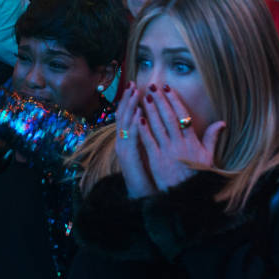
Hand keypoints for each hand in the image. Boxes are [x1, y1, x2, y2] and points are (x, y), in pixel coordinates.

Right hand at [114, 82, 157, 197]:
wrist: (140, 194)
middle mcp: (124, 141)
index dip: (131, 101)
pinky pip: (131, 139)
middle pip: (123, 116)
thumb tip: (154, 123)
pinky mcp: (129, 157)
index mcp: (129, 139)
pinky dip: (134, 125)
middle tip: (133, 84)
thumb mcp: (149, 151)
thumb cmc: (147, 172)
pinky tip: (138, 115)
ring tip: (135, 93)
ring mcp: (124, 149)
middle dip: (128, 99)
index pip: (128, 115)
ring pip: (125, 124)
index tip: (137, 86)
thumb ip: (150, 137)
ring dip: (130, 107)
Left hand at [137, 83, 225, 191]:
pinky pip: (148, 142)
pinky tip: (138, 118)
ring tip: (145, 97)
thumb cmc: (198, 176)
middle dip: (161, 101)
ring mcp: (167, 151)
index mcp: (192, 142)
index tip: (169, 89)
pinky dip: (143, 129)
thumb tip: (221, 122)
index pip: (183, 116)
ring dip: (151, 111)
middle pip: (169, 118)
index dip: (175, 101)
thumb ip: (212, 138)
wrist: (187, 194)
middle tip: (153, 87)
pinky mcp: (156, 160)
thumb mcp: (209, 157)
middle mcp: (179, 144)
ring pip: (157, 127)